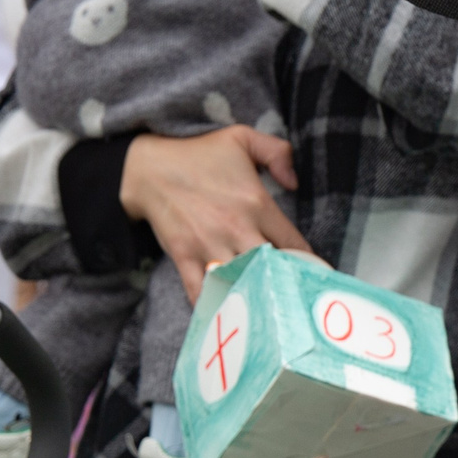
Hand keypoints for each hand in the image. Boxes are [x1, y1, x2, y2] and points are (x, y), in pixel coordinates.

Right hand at [119, 127, 310, 302]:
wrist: (145, 165)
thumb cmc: (198, 153)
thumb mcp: (241, 138)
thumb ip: (278, 152)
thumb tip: (295, 182)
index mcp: (257, 204)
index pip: (295, 244)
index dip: (308, 262)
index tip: (313, 275)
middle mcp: (236, 228)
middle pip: (274, 269)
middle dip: (287, 285)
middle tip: (296, 299)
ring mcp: (209, 244)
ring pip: (243, 283)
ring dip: (256, 299)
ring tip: (270, 314)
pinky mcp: (184, 255)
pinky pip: (202, 291)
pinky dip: (215, 307)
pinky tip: (229, 319)